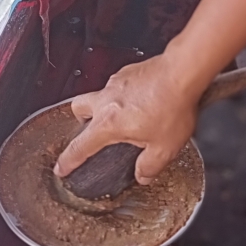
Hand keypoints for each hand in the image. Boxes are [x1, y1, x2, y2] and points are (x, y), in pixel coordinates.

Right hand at [54, 54, 199, 183]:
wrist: (183, 72)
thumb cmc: (173, 105)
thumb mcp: (165, 148)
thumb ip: (150, 166)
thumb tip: (143, 175)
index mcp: (109, 123)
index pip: (80, 146)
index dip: (69, 160)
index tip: (61, 167)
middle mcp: (107, 99)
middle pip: (78, 109)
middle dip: (80, 121)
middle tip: (92, 132)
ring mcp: (117, 82)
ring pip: (100, 94)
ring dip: (106, 106)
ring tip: (126, 117)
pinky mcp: (130, 71)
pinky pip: (119, 85)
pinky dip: (125, 95)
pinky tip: (143, 101)